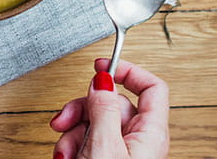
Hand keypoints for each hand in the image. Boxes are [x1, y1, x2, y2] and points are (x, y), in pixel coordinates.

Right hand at [50, 59, 168, 158]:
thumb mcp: (103, 144)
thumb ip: (103, 109)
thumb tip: (102, 80)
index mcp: (150, 133)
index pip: (151, 87)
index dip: (127, 71)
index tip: (101, 66)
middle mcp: (139, 141)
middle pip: (112, 104)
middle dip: (82, 110)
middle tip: (66, 119)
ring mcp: (123, 152)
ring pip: (95, 122)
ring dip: (73, 132)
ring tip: (65, 150)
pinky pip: (88, 141)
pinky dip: (72, 146)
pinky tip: (66, 157)